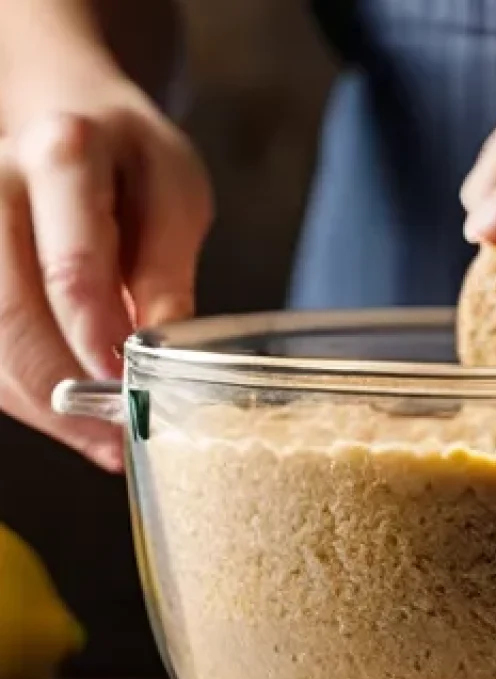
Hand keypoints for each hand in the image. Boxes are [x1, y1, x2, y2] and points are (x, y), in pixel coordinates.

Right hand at [0, 63, 211, 469]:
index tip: (127, 394)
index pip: (73, 270)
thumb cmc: (131, 163)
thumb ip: (166, 272)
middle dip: (62, 392)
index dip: (97, 344)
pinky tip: (63, 412)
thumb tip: (163, 354)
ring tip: (98, 440)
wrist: (68, 116)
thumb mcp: (175, 197)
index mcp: (64, 156)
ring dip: (38, 404)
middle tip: (113, 441)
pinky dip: (18, 391)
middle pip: (9, 312)